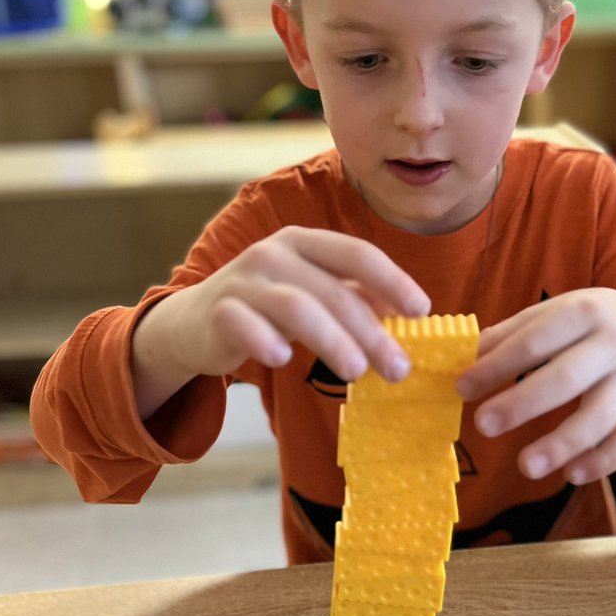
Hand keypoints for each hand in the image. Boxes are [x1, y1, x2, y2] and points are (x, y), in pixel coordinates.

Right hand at [132, 227, 429, 417]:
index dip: (392, 281)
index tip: (422, 311)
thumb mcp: (312, 295)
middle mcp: (274, 253)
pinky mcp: (218, 311)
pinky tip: (283, 360)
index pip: (357, 254)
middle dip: (371, 332)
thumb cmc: (267, 309)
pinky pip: (244, 323)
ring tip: (357, 372)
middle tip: (398, 369)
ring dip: (332, 340)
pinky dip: (264, 340)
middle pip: (334, 290)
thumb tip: (410, 315)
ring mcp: (244, 280)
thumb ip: (354, 298)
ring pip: (297, 307)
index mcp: (305, 243)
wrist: (193, 323)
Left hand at [456, 289, 615, 483]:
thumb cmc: (582, 325)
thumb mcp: (550, 314)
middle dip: (523, 404)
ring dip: (563, 444)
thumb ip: (508, 336)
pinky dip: (602, 462)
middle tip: (483, 425)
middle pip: (568, 379)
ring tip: (525, 466)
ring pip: (601, 418)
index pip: (535, 341)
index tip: (462, 387)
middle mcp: (613, 345)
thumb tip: (462, 360)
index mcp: (583, 312)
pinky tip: (570, 475)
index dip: (498, 366)